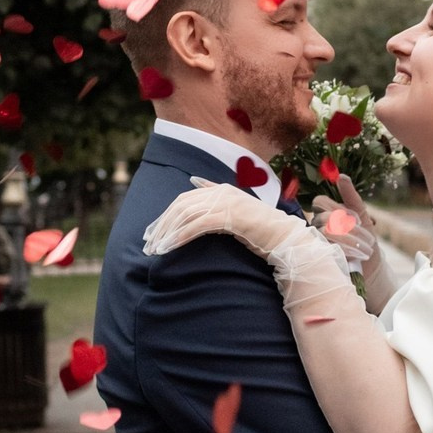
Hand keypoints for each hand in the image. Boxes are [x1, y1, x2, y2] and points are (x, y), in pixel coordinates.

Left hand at [144, 180, 303, 260]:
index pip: (183, 200)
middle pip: (180, 206)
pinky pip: (197, 226)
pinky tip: (170, 249)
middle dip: (161, 226)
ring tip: (156, 250)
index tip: (151, 234)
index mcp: (221, 190)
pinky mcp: (230, 216)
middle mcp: (222, 192)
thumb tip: (194, 182)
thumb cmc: (260, 230)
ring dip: (167, 234)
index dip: (164, 217)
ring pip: (186, 215)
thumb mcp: (236, 209)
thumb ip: (215, 195)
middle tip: (148, 245)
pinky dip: (180, 237)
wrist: (284, 238)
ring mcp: (226, 203)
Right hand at [310, 176, 378, 269]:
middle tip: (366, 238)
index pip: (319, 202)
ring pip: (326, 233)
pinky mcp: (320, 257)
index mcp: (325, 213)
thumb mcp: (362, 214)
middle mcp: (317, 226)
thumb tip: (341, 176)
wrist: (370, 265)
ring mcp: (316, 242)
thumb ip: (350, 195)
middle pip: (324, 217)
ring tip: (365, 249)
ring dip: (350, 240)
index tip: (357, 220)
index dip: (338, 208)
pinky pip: (327, 249)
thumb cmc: (364, 238)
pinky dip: (345, 251)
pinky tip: (356, 256)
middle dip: (349, 227)